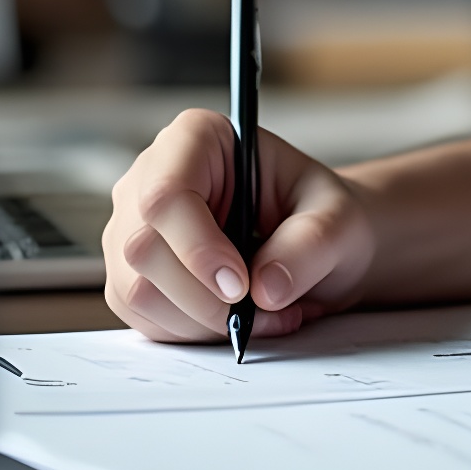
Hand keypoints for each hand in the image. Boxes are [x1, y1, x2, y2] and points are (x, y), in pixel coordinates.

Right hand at [103, 109, 375, 343]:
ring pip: (137, 291)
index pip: (167, 193)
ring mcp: (133, 229)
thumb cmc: (325, 216)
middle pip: (143, 249)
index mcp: (198, 138)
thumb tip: (265, 288)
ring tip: (266, 315)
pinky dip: (194, 332)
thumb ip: (309, 245)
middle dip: (204, 296)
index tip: (240, 285)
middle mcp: (151, 178)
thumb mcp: (338, 219)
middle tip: (263, 311)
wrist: (320, 245)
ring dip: (203, 320)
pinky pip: (144, 318)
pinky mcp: (132, 276)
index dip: (197, 246)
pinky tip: (240, 320)